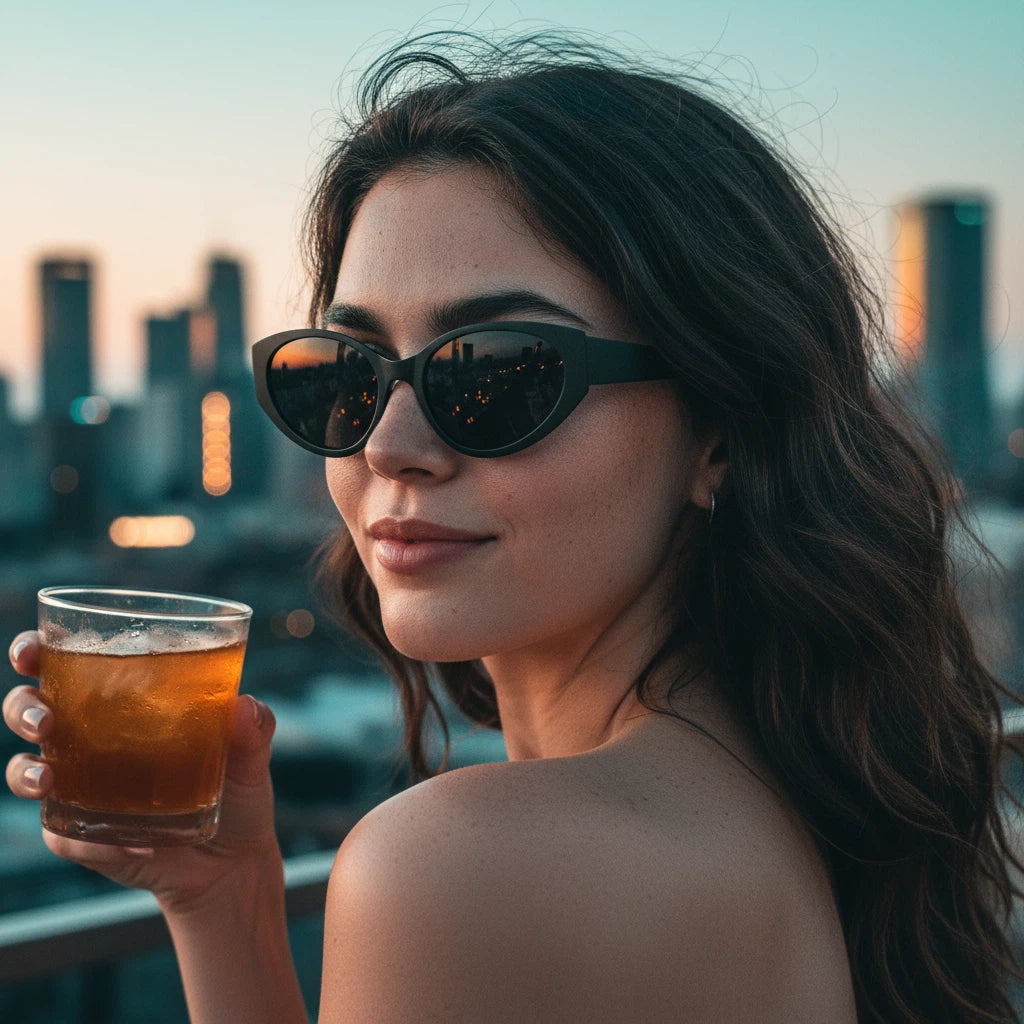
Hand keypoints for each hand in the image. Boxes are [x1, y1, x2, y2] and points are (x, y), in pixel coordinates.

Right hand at [4, 631, 281, 915]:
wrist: (233, 860)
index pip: (66, 662)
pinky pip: (64, 833)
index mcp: (122, 699)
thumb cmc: (237, 788)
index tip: (31, 651)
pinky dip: (87, 837)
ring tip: (50, 779)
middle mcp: (90, 736)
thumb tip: (244, 706)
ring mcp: (81, 786)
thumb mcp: (252, 753)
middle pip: (30, 707)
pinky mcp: (82, 834)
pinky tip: (132, 841)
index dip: (34, 652)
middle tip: (46, 719)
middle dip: (22, 707)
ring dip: (25, 771)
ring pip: (25, 768)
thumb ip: (255, 726)